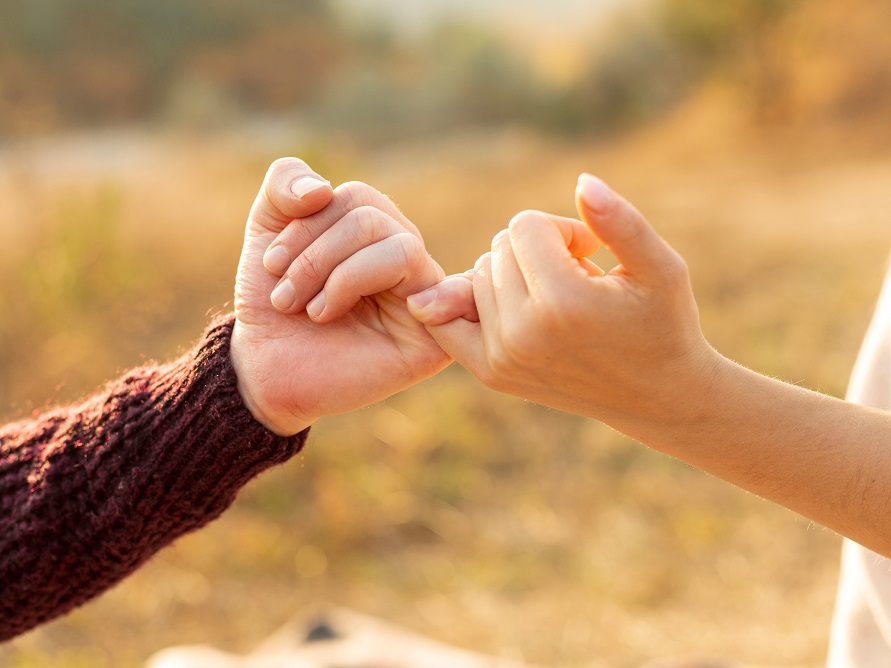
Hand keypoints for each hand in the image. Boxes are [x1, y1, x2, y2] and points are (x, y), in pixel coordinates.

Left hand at [230, 159, 449, 435]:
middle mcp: (408, 261)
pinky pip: (416, 275)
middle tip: (284, 298)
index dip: (306, 224)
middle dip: (315, 254)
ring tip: (309, 312)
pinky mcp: (434, 334)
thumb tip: (323, 189)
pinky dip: (359, 280)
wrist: (265, 373)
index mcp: (379, 235)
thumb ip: (286, 184)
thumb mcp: (267, 232)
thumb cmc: (274, 308)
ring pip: (397, 243)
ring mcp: (426, 296)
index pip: (358, 199)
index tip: (270, 266)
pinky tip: (331, 314)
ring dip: (333, 274)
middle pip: (372, 216)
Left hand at [408, 174, 720, 437]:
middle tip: (577, 278)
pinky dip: (469, 301)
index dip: (562, 231)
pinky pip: (449, 318)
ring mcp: (501, 357)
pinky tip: (511, 304)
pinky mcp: (490, 373)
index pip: (525, 226)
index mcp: (564, 304)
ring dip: (515, 276)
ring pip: (479, 274)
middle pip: (499, 247)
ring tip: (558, 301)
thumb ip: (621, 222)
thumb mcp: (661, 268)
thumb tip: (582, 182)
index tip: (592, 252)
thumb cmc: (664, 323)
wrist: (656, 397)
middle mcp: (523, 334)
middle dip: (538, 251)